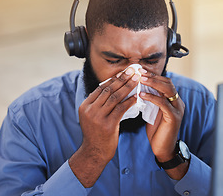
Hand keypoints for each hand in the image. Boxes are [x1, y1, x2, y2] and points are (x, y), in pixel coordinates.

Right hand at [69, 67, 139, 186]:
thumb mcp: (92, 116)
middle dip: (122, 78)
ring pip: (115, 97)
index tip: (124, 72)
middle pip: (108, 90)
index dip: (114, 79)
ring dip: (128, 86)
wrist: (94, 153)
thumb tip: (112, 87)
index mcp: (85, 106)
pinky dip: (129, 101)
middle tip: (133, 70)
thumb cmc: (96, 133)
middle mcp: (90, 110)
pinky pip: (121, 109)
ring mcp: (98, 117)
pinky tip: (137, 96)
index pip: (101, 88)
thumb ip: (99, 103)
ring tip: (137, 79)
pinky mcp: (108, 125)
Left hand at [139, 71, 184, 162]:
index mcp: (173, 100)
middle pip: (167, 82)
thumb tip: (138, 87)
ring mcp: (177, 109)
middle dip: (153, 76)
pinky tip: (141, 95)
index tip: (140, 70)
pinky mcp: (174, 117)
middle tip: (139, 72)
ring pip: (167, 90)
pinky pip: (163, 103)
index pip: (164, 82)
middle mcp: (178, 102)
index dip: (153, 75)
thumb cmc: (156, 130)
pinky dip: (152, 97)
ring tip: (140, 79)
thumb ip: (150, 99)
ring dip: (153, 83)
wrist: (162, 149)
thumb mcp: (152, 111)